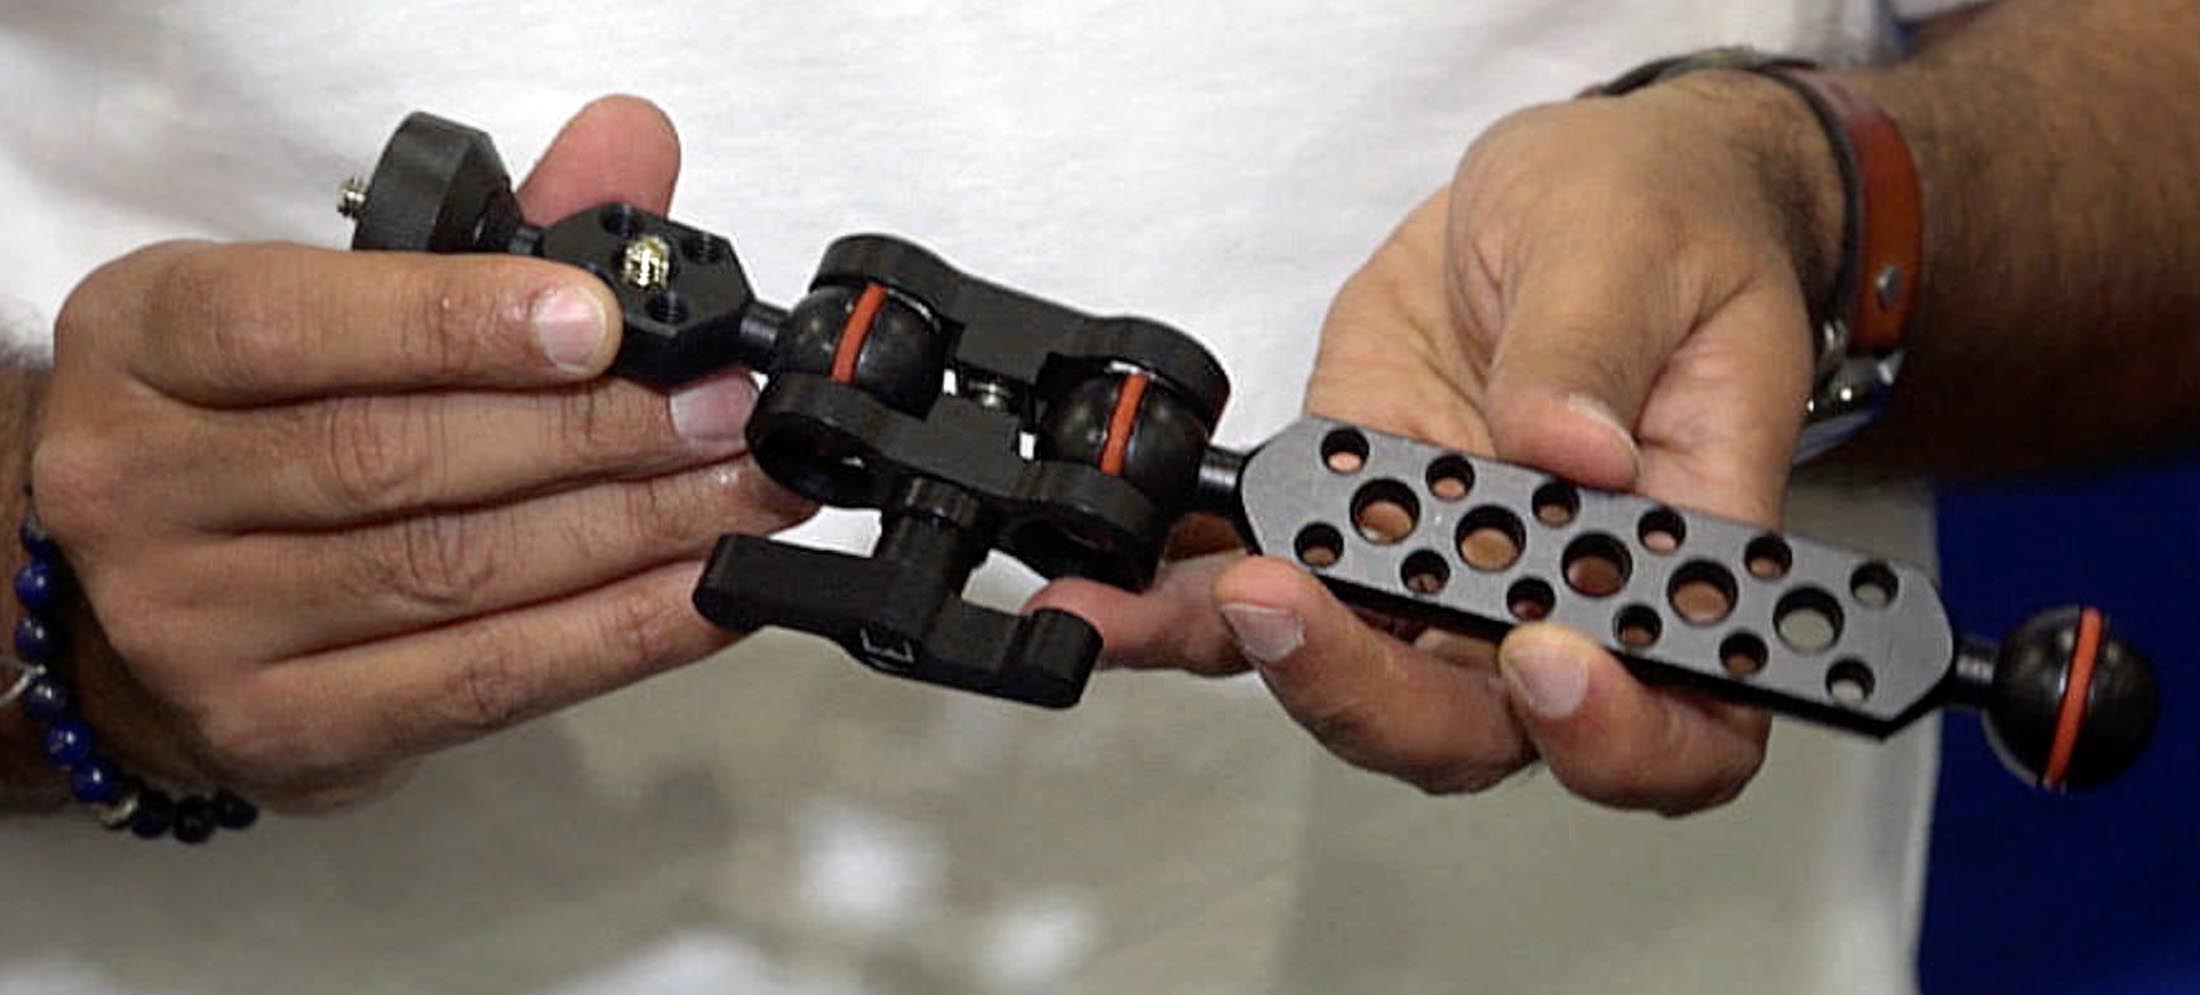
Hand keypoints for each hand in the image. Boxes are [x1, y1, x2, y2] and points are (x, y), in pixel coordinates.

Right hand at [31, 97, 810, 810]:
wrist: (138, 609)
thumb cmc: (256, 428)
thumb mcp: (328, 302)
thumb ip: (481, 233)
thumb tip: (632, 150)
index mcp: (145, 348)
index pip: (295, 329)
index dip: (457, 322)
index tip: (600, 321)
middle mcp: (141, 489)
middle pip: (396, 459)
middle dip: (594, 431)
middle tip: (723, 412)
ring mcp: (199, 627)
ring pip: (454, 573)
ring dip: (632, 532)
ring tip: (744, 493)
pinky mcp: (283, 730)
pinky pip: (485, 679)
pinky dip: (617, 634)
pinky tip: (705, 592)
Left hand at [1037, 74, 1832, 812]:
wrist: (1572, 189)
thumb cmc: (1656, 220)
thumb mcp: (1635, 246)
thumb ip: (1594, 349)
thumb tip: (1569, 448)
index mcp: (1682, 549)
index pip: (1683, 719)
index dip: (1614, 733)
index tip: (1538, 661)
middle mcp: (1563, 595)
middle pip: (1486, 728)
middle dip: (1375, 695)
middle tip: (1290, 610)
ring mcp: (1448, 573)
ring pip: (1365, 684)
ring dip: (1268, 657)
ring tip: (1180, 601)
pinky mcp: (1352, 527)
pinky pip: (1270, 598)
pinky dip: (1186, 611)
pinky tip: (1125, 597)